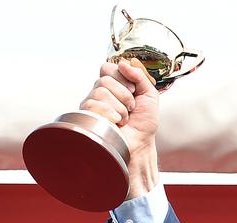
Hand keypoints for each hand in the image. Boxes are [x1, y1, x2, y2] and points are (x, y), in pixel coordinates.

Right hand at [79, 60, 159, 197]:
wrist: (140, 145)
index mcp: (113, 85)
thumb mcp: (149, 95)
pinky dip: (111, 114)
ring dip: (119, 107)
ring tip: (124, 119)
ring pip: (100, 91)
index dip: (122, 77)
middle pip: (104, 78)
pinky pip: (94, 105)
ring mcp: (91, 104)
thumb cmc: (144, 123)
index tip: (133, 90)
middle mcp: (99, 92)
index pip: (108, 67)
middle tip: (131, 108)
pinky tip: (116, 124)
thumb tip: (124, 63)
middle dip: (124, 94)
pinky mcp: (87, 117)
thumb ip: (140, 76)